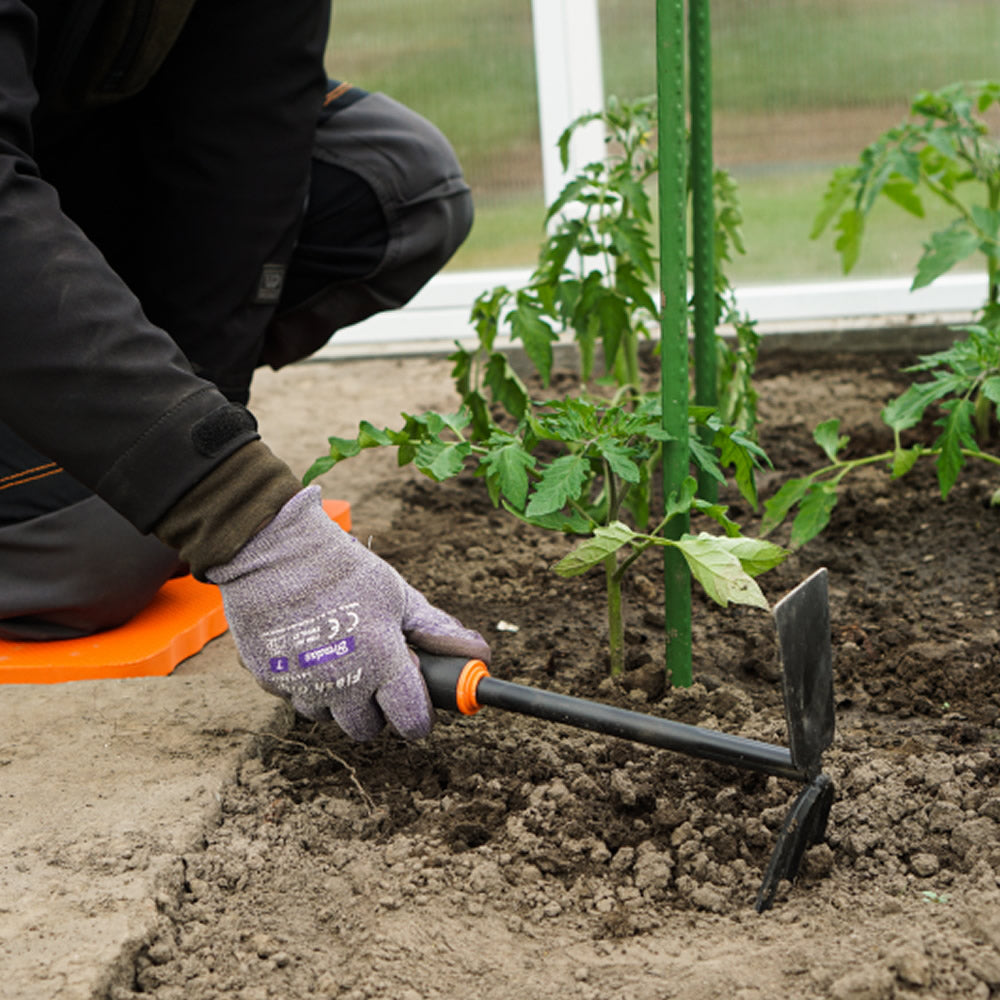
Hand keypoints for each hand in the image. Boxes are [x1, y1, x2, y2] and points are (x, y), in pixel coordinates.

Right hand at [206, 486, 489, 739]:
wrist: (274, 550)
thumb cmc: (342, 569)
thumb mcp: (397, 595)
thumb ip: (435, 630)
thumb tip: (476, 652)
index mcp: (382, 660)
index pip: (411, 721)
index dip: (417, 717)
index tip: (417, 707)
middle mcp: (343, 681)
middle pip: (366, 730)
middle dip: (375, 709)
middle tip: (374, 674)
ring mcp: (302, 684)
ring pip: (328, 716)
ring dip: (337, 697)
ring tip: (338, 652)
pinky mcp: (269, 679)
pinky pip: (295, 697)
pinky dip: (304, 681)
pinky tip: (308, 646)